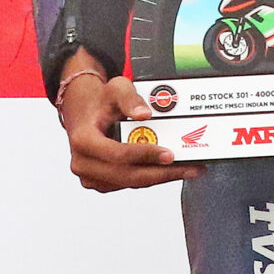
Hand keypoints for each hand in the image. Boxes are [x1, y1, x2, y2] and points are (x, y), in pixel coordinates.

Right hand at [55, 49, 197, 190]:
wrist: (85, 112)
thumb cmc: (100, 101)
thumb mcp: (116, 89)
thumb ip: (130, 98)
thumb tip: (145, 113)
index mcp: (83, 140)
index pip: (117, 154)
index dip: (145, 156)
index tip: (170, 154)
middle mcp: (83, 162)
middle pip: (126, 175)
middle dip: (161, 173)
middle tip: (189, 168)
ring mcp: (91, 175)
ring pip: (130, 182)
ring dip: (160, 178)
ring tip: (188, 169)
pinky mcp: (101, 181)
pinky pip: (129, 183)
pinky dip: (151, 177)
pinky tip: (171, 170)